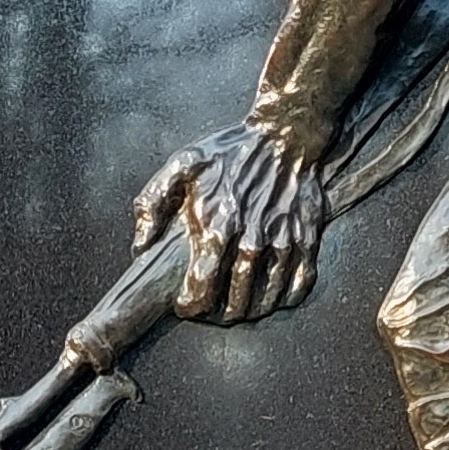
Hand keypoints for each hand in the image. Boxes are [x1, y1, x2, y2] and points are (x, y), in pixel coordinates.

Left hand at [132, 125, 326, 323]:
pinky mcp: (307, 238)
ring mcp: (283, 241)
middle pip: (235, 301)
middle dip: (218, 315)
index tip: (185, 306)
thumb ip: (152, 204)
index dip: (190, 307)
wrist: (284, 134)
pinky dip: (285, 299)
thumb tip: (141, 247)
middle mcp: (252, 239)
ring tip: (236, 311)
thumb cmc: (230, 151)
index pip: (201, 289)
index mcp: (218, 225)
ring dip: (250, 312)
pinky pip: (300, 283)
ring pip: (266, 298)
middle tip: (210, 312)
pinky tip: (271, 298)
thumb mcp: (181, 166)